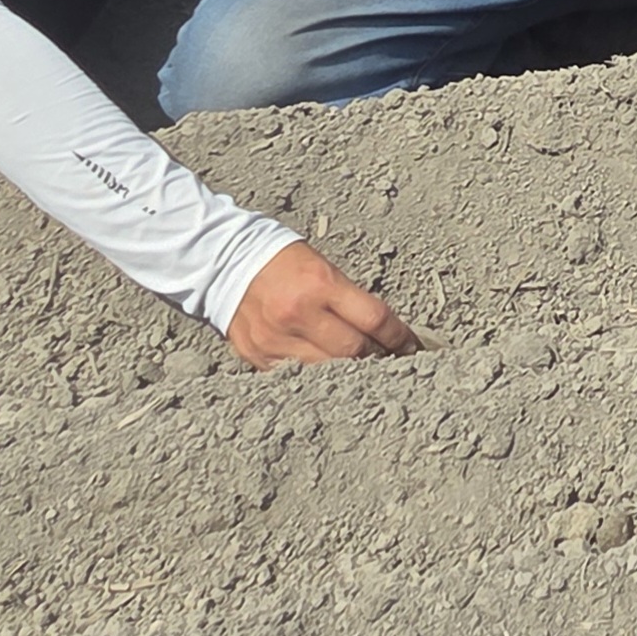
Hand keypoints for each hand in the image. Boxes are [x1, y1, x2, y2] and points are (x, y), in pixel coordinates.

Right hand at [227, 241, 419, 366]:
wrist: (225, 261)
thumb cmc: (281, 259)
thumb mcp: (321, 267)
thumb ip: (347, 299)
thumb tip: (381, 330)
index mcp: (320, 284)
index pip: (374, 319)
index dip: (399, 336)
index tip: (411, 346)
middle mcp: (300, 313)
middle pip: (355, 351)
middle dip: (379, 358)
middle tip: (392, 361)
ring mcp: (277, 338)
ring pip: (328, 371)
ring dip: (350, 372)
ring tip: (363, 371)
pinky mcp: (260, 356)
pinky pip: (298, 376)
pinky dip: (317, 376)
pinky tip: (328, 375)